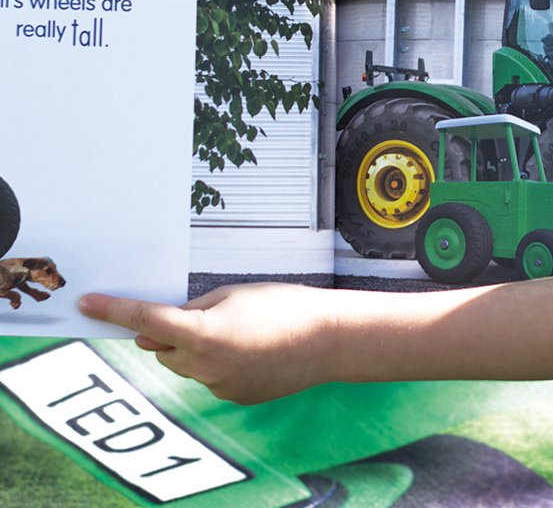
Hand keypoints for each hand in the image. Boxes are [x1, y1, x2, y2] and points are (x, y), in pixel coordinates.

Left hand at [79, 284, 341, 403]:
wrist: (328, 340)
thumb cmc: (285, 306)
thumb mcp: (235, 294)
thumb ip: (194, 309)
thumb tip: (162, 327)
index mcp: (202, 334)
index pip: (146, 319)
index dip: (113, 310)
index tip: (87, 303)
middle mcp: (204, 367)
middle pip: (164, 347)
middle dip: (172, 331)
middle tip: (206, 313)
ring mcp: (218, 387)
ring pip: (187, 364)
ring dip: (196, 348)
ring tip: (241, 329)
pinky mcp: (234, 397)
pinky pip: (211, 377)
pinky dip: (219, 361)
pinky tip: (252, 347)